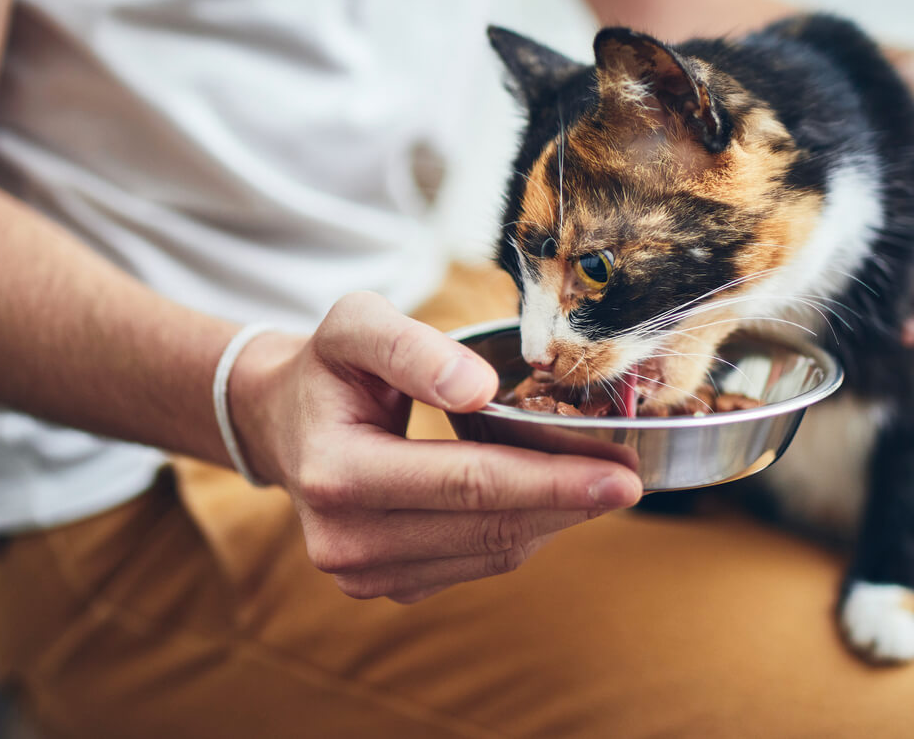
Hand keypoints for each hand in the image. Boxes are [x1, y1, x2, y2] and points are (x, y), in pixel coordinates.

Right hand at [227, 292, 642, 602]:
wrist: (283, 423)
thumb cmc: (329, 368)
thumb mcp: (355, 326)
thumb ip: (411, 347)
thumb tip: (477, 388)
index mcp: (336, 474)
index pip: (467, 482)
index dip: (551, 479)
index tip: (622, 474)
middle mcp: (346, 542)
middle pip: (488, 526)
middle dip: (568, 503)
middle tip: (631, 479)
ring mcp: (364, 575)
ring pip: (491, 554)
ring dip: (552, 520)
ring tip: (597, 483)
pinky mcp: (387, 587)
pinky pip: (477, 564)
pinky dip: (522, 532)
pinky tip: (547, 500)